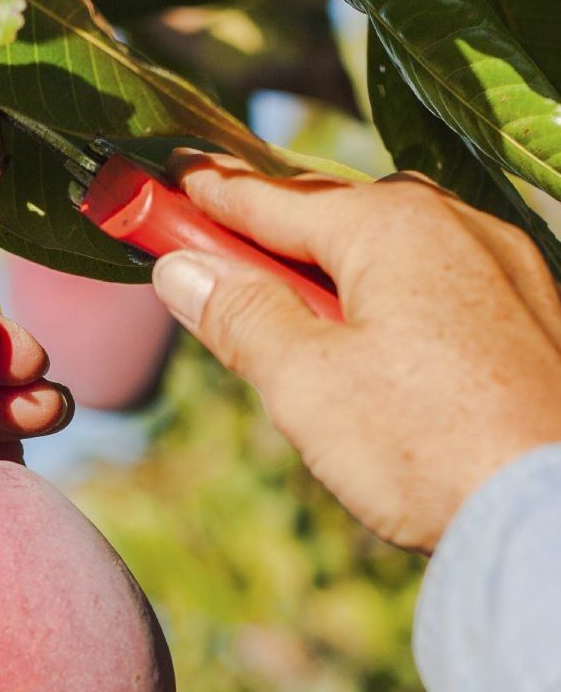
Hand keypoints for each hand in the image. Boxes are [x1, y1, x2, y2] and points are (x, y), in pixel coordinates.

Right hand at [151, 156, 560, 551]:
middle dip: (276, 234)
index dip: (210, 194)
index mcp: (393, 226)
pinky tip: (382, 346)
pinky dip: (395, 298)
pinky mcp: (535, 315)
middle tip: (220, 252)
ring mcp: (508, 267)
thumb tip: (182, 271)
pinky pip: (443, 283)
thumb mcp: (306, 384)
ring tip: (297, 317)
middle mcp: (458, 225)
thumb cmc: (429, 447)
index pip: (274, 198)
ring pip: (397, 251)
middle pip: (339, 218)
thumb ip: (241, 317)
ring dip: (338, 272)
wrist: (551, 513)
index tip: (169, 177)